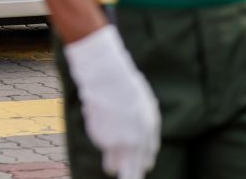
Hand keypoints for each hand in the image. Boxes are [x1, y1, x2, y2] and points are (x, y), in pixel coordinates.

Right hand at [64, 25, 160, 178]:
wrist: (106, 77)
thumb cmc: (128, 89)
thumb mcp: (147, 110)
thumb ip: (147, 132)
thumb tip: (145, 147)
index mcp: (148, 136)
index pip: (146, 162)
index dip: (141, 162)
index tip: (136, 162)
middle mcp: (133, 143)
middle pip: (130, 174)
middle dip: (128, 174)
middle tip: (124, 173)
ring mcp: (114, 141)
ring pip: (111, 165)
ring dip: (112, 161)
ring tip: (110, 139)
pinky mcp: (97, 137)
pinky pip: (100, 144)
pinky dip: (100, 137)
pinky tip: (102, 118)